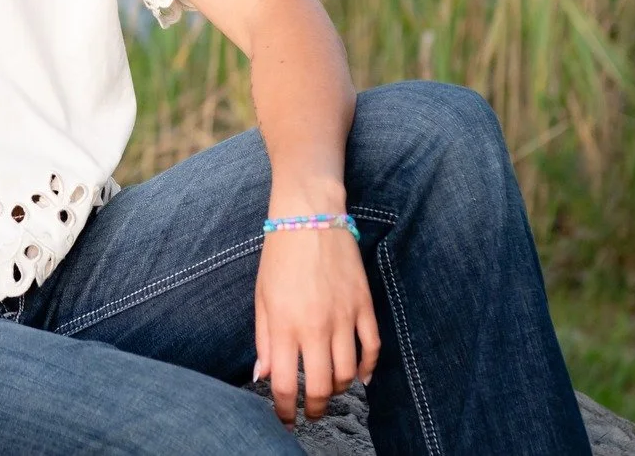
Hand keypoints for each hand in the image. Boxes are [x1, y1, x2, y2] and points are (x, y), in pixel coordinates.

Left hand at [250, 220, 379, 427]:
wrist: (310, 215)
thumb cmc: (279, 256)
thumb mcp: (262, 297)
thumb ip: (264, 339)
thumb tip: (262, 375)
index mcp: (285, 324)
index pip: (284, 384)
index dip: (284, 409)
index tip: (285, 419)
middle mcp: (316, 325)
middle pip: (322, 387)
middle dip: (316, 408)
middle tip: (311, 412)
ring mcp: (344, 316)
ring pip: (349, 373)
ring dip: (340, 389)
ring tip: (331, 389)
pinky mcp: (364, 305)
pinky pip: (373, 348)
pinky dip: (369, 368)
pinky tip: (360, 376)